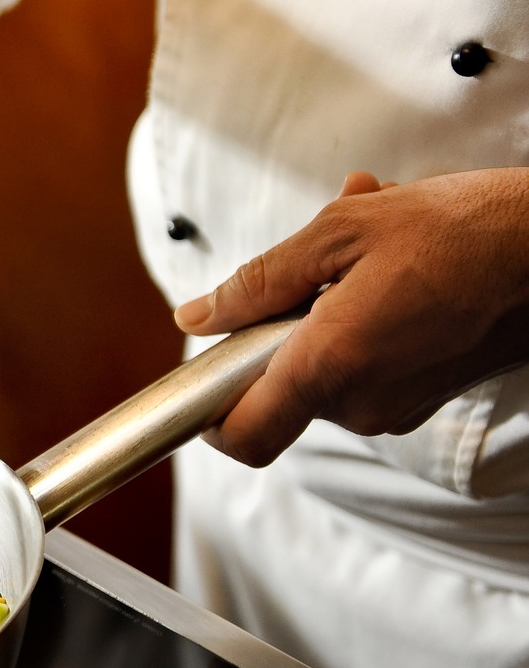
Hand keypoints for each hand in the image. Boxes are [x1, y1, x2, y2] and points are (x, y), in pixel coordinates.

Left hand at [174, 168, 528, 465]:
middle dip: (285, 316)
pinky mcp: (422, 397)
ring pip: (324, 364)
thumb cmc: (468, 232)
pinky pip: (364, 363)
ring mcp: (396, 406)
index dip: (207, 415)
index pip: (243, 434)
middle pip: (280, 381)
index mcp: (332, 366)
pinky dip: (363, 318)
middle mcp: (362, 403)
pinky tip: (394, 269)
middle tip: (318, 255)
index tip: (201, 379)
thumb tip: (198, 316)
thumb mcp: (341, 232)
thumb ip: (257, 283)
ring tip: (371, 247)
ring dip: (328, 305)